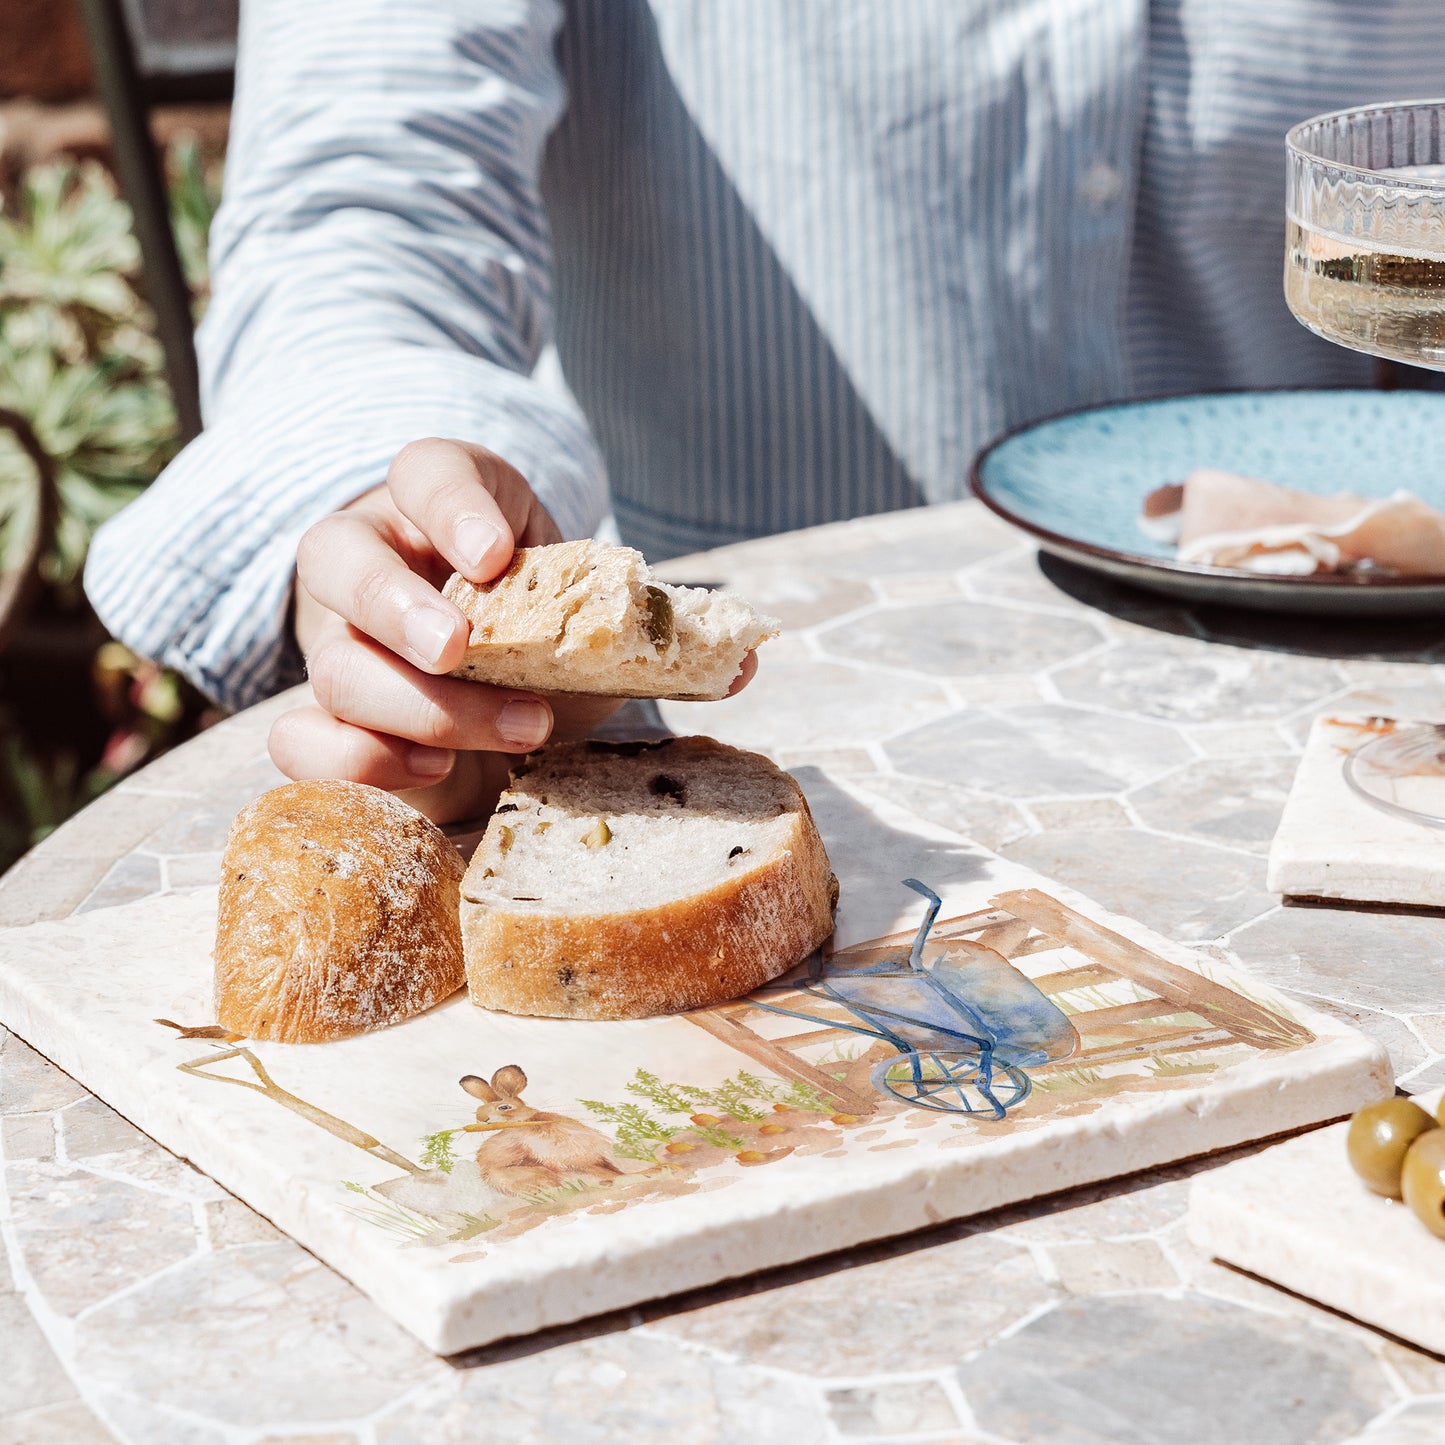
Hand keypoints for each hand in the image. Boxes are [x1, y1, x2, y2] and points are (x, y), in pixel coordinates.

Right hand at [268, 437, 617, 821]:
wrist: (528, 702)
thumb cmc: (557, 634)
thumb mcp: (584, 603)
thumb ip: (595, 606)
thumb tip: (633, 633)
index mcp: (443, 509)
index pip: (428, 472)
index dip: (453, 505)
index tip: (495, 553)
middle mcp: (375, 563)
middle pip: (337, 557)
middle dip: (396, 606)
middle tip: (457, 647)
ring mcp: (345, 644)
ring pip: (334, 666)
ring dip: (422, 708)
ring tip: (518, 729)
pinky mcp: (334, 723)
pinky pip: (298, 740)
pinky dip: (357, 761)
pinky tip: (434, 767)